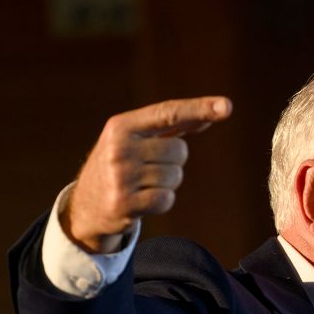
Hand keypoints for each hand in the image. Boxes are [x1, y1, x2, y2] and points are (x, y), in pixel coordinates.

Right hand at [62, 96, 231, 252]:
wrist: (86, 206)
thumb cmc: (120, 166)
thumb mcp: (135, 139)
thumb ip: (172, 125)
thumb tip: (214, 112)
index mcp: (122, 125)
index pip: (168, 112)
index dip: (199, 108)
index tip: (226, 106)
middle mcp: (119, 148)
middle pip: (180, 150)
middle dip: (173, 162)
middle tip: (148, 168)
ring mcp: (120, 176)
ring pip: (175, 176)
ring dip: (167, 183)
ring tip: (142, 184)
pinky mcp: (124, 204)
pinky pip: (167, 199)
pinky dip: (162, 201)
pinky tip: (143, 200)